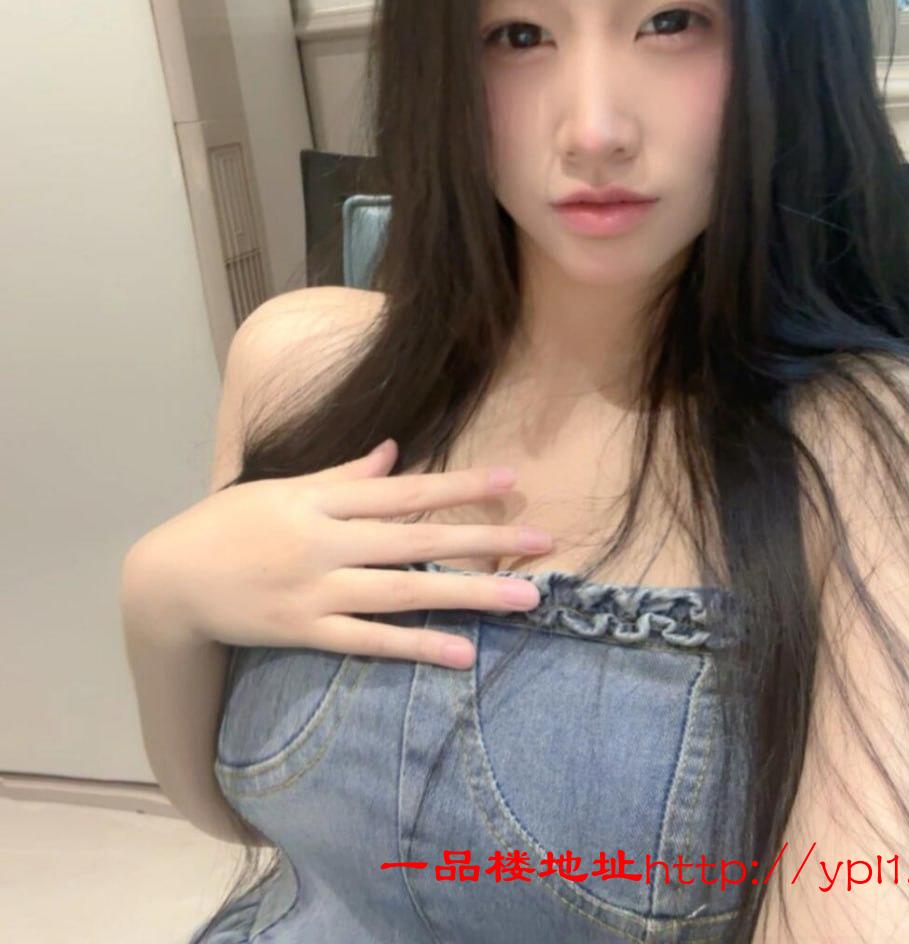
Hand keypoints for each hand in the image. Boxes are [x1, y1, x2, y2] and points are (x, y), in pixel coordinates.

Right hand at [121, 439, 549, 667]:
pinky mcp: (305, 631)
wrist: (168, 579)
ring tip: (526, 599)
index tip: (512, 480)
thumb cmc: (229, 525)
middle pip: (418, 538)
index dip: (461, 485)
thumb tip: (394, 452)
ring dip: (470, 594)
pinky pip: (369, 642)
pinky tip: (463, 653)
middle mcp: (326, 540)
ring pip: (406, 592)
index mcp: (322, 497)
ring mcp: (317, 588)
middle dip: (485, 538)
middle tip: (543, 542)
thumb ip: (342, 475)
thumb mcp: (283, 486)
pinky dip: (416, 647)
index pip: (405, 489)